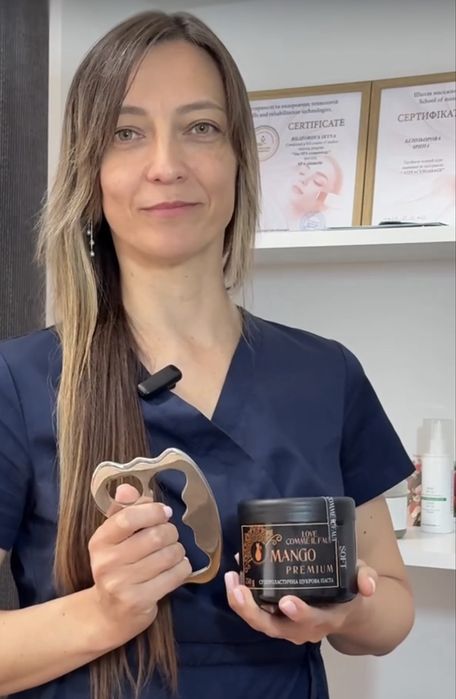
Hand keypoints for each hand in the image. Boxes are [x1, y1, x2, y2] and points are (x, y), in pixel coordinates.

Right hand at [88, 484, 191, 644]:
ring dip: (178, 551)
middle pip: (154, 536)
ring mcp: (122, 584)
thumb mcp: (114, 537)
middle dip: (171, 532)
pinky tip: (177, 568)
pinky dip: (182, 568)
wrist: (108, 614)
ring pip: (168, 555)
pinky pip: (174, 576)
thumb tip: (127, 488)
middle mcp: (107, 562)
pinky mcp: (139, 602)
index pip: (128, 518)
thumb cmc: (116, 566)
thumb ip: (123, 510)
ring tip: (173, 553)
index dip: (152, 511)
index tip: (164, 513)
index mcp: (99, 541)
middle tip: (170, 536)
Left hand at [224, 559, 376, 644]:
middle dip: (254, 612)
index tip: (287, 601)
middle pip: (275, 627)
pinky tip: (235, 575)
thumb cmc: (351, 588)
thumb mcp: (362, 578)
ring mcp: (286, 624)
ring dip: (242, 605)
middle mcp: (302, 627)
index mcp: (326, 618)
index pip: (311, 621)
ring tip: (231, 580)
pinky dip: (242, 598)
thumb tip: (368, 585)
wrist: (347, 608)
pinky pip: (256, 612)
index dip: (299, 613)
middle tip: (240, 590)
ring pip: (261, 622)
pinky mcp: (275, 616)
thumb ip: (366, 577)